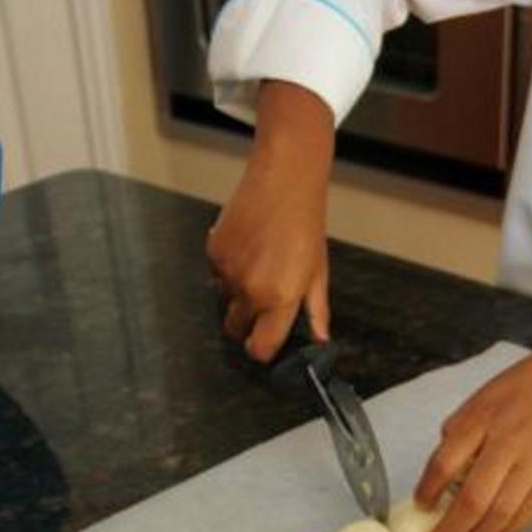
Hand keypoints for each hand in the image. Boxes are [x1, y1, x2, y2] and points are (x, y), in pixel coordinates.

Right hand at [207, 81, 335, 359]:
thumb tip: (319, 339)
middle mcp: (249, 290)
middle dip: (248, 324)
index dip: (262, 349)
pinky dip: (228, 270)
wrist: (284, 182)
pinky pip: (216, 275)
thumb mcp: (318, 272)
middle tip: (265, 303)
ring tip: (260, 265)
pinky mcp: (212, 252)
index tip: (266, 342)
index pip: (260, 347)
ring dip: (238, 294)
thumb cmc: (305, 225)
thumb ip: (316, 310)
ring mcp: (227, 272)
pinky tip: (248, 249)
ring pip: (225, 300)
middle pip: (236, 329)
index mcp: (279, 298)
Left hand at [414, 324, 531, 531]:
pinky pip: (526, 513)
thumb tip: (442, 473)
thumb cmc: (522, 388)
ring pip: (501, 513)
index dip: (428, 490)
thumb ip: (459, 432)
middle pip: (473, 498)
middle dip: (450, 529)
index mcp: (481, 419)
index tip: (421, 505)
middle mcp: (507, 442)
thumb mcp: (481, 399)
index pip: (445, 463)